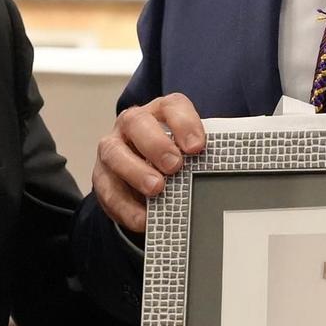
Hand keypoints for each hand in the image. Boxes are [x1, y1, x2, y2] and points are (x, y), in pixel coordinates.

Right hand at [91, 93, 205, 234]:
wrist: (142, 180)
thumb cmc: (172, 161)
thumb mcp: (187, 153)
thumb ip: (201, 157)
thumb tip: (223, 173)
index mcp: (160, 112)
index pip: (172, 106)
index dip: (184, 123)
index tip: (197, 147)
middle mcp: (133, 125)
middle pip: (137, 122)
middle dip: (156, 144)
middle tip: (174, 166)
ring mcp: (113, 148)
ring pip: (114, 152)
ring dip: (135, 171)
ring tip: (156, 189)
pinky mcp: (101, 176)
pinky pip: (107, 189)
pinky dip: (126, 206)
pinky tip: (143, 218)